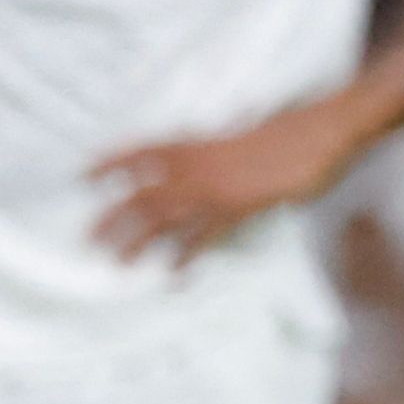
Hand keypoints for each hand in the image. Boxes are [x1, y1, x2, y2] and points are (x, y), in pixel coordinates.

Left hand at [91, 98, 373, 264]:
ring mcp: (218, 189)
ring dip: (137, 241)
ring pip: (165, 218)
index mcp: (199, 142)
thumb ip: (222, 147)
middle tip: (88, 237)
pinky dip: (187, 256)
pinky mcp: (240, 209)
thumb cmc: (288, 129)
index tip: (82, 174)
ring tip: (118, 262)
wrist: (320, 132)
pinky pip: (205, 237)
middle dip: (112, 216)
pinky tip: (173, 274)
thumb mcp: (247, 131)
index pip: (143, 152)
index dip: (111, 162)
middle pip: (142, 193)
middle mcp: (200, 166)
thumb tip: (212, 154)